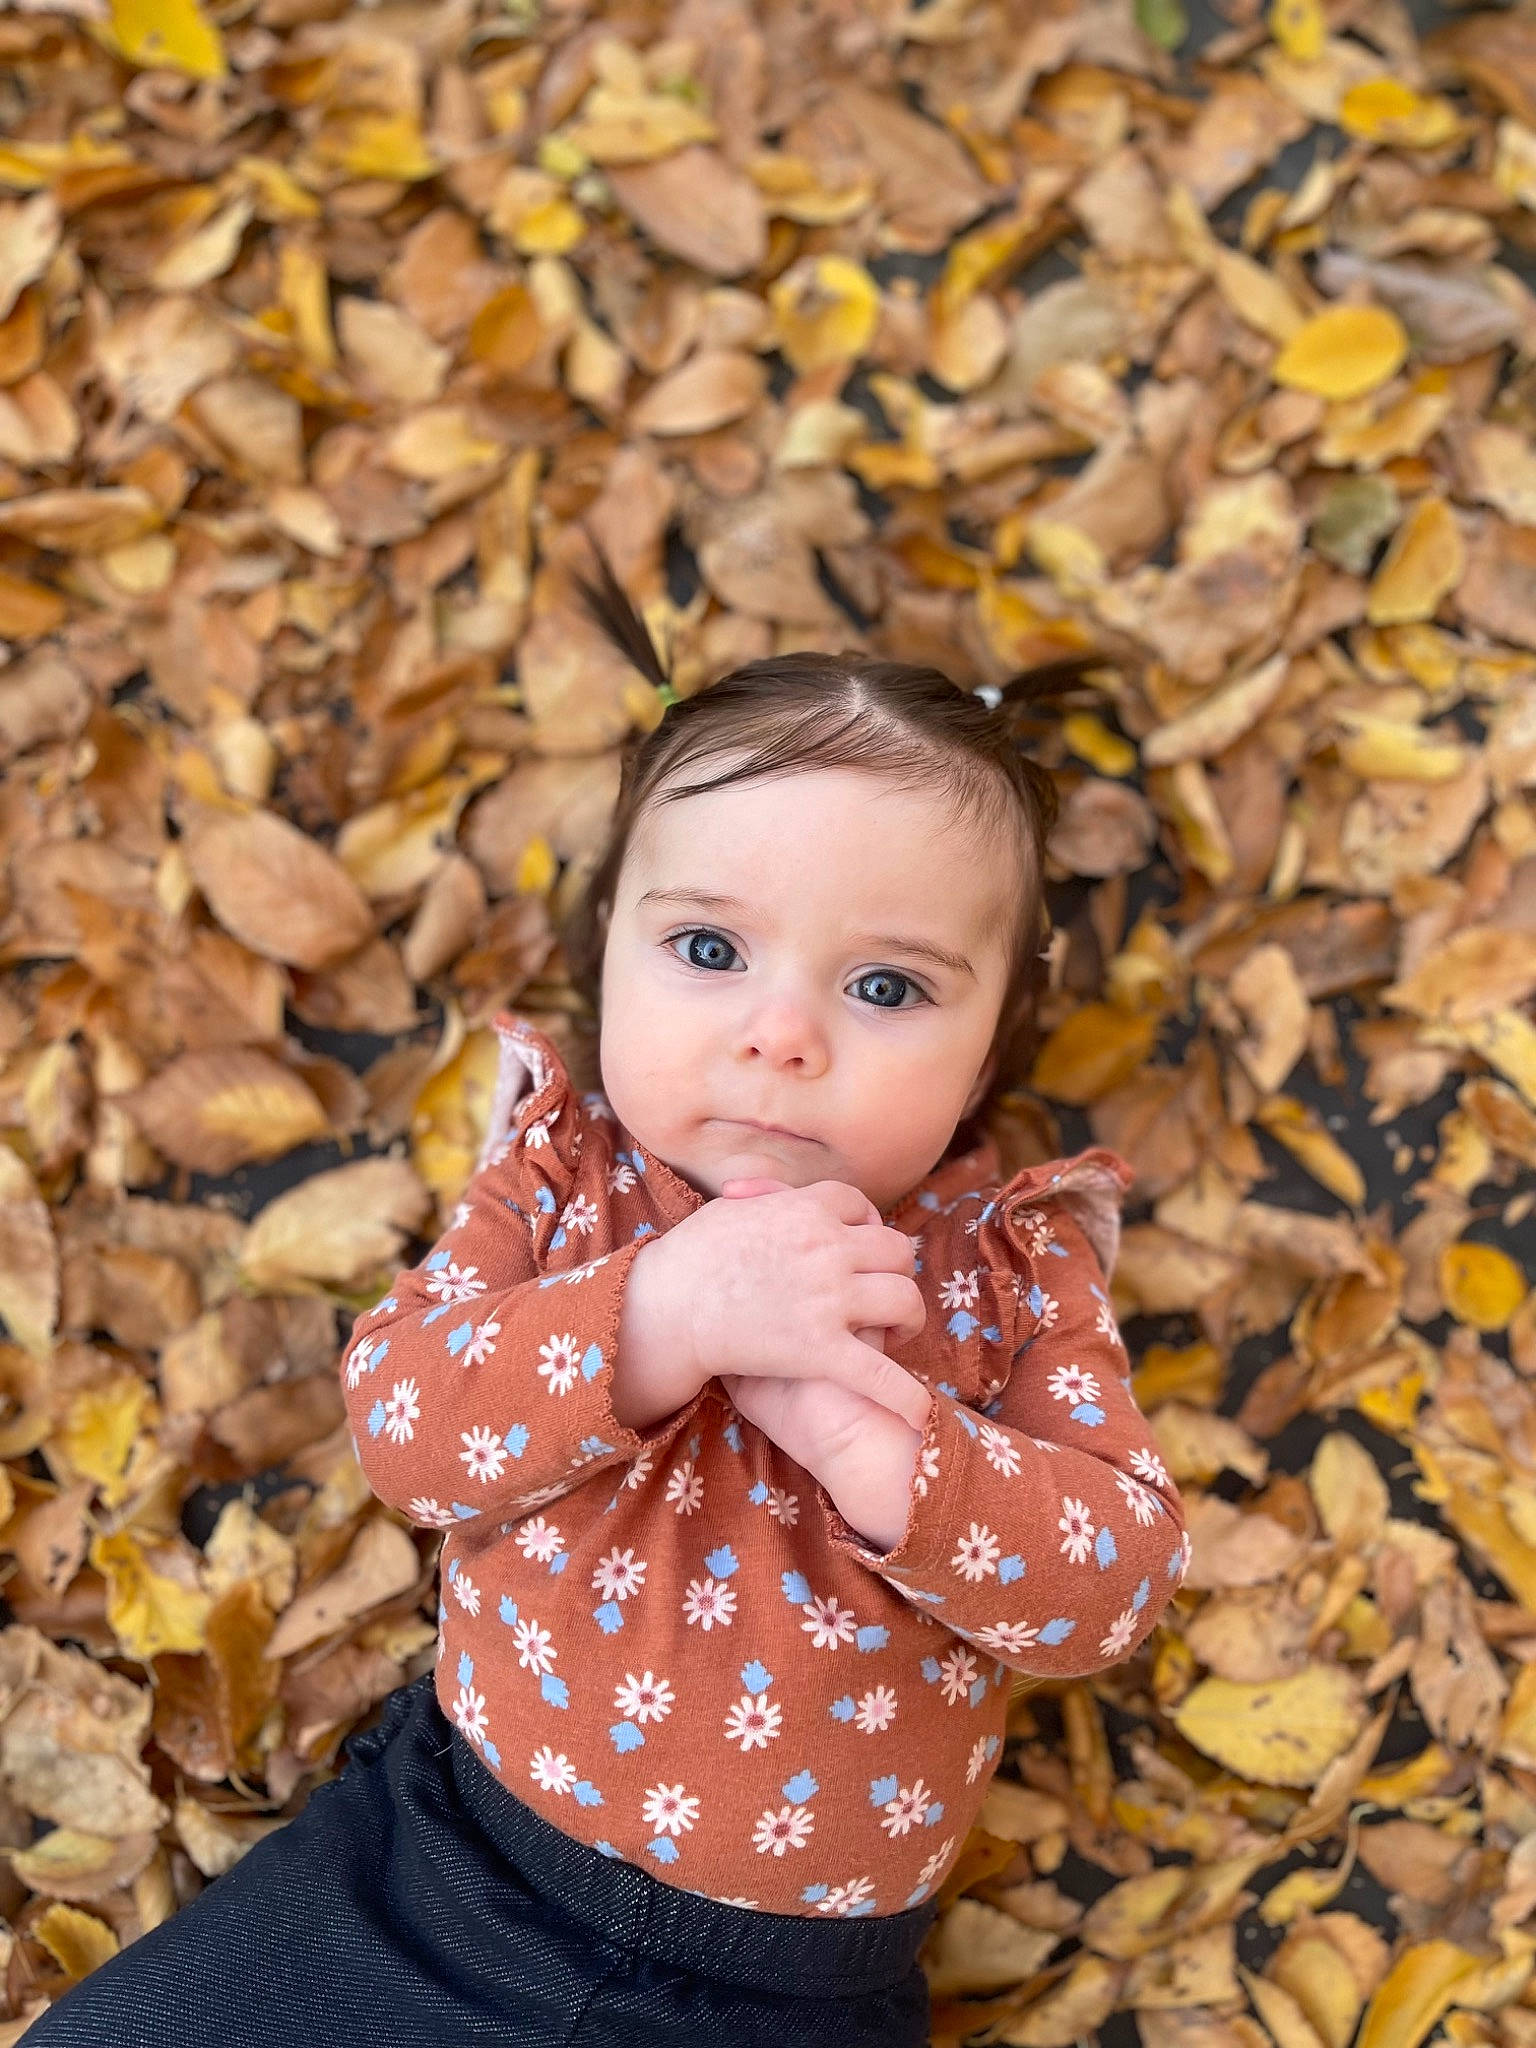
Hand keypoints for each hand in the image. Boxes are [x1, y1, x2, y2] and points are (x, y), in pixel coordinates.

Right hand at [713, 1177, 928, 1431]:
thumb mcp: (730, 1210)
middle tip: (884, 1288)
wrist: (666, 1308)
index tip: (859, 1241)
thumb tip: (782, 1193)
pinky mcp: (823, 1350)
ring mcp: (830, 1299)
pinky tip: (919, 1412)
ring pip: (903, 1300)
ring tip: (898, 1332)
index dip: (864, 1223)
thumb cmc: (688, 1260)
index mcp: (806, 1210)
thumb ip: (767, 1198)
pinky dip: (904, 1396)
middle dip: (896, 1268)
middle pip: (895, 1248)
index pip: (860, 1205)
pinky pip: (880, 1374)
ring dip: (909, 1316)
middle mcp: (828, 1248)